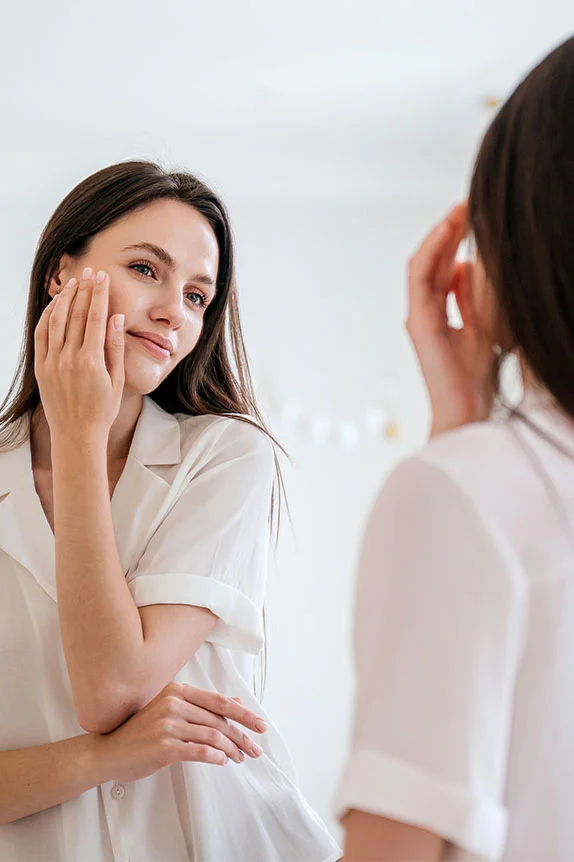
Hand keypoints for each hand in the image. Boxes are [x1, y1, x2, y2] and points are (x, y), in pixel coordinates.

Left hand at [34, 267, 124, 440]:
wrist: (77, 434)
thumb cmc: (102, 409)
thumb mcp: (117, 380)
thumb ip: (116, 347)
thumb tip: (116, 319)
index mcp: (91, 361)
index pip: (95, 317)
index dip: (99, 294)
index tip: (102, 277)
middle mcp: (69, 358)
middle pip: (76, 314)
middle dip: (84, 289)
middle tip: (90, 271)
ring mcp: (52, 362)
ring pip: (56, 320)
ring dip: (65, 298)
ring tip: (73, 282)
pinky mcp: (41, 368)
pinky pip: (41, 335)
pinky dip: (48, 317)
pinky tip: (56, 305)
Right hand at [98, 682, 266, 782]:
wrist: (109, 751)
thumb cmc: (143, 731)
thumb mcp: (173, 711)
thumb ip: (203, 706)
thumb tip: (237, 704)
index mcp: (178, 691)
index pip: (220, 702)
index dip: (244, 716)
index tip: (261, 726)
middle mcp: (174, 703)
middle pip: (219, 721)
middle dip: (242, 736)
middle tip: (255, 749)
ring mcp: (168, 724)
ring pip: (212, 736)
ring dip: (231, 749)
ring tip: (239, 758)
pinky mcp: (164, 746)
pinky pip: (199, 751)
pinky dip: (215, 757)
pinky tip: (222, 762)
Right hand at [406, 203, 495, 437]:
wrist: (468, 410)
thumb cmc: (478, 377)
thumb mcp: (486, 325)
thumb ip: (475, 297)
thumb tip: (469, 266)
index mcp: (442, 314)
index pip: (446, 267)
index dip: (458, 239)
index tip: (476, 214)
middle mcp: (426, 313)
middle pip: (435, 261)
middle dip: (451, 230)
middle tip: (469, 203)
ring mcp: (420, 317)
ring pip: (424, 264)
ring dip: (440, 235)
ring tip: (459, 212)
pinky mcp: (419, 322)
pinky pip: (420, 278)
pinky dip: (432, 252)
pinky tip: (448, 231)